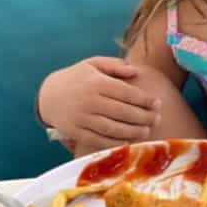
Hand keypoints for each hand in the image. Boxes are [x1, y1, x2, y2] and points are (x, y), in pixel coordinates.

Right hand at [37, 57, 160, 154]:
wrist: (48, 96)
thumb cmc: (76, 78)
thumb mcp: (92, 64)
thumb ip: (114, 65)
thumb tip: (135, 71)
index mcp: (96, 82)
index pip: (126, 92)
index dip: (145, 99)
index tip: (158, 103)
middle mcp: (89, 100)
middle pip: (123, 112)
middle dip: (144, 117)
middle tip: (157, 119)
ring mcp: (82, 118)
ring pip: (113, 128)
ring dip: (134, 131)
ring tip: (147, 131)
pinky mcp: (77, 132)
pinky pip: (100, 140)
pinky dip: (115, 142)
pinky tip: (128, 141)